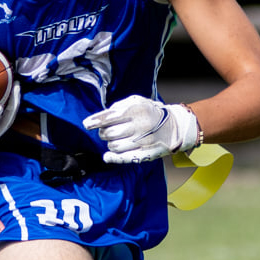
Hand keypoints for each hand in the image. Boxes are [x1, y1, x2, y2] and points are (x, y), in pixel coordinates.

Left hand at [83, 95, 198, 162]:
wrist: (173, 127)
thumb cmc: (149, 112)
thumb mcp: (136, 101)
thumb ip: (118, 107)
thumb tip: (100, 118)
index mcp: (136, 110)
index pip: (110, 117)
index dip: (95, 121)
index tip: (86, 124)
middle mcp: (140, 126)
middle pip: (109, 133)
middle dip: (103, 132)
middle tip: (107, 130)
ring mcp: (143, 141)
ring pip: (114, 146)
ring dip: (110, 142)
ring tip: (116, 138)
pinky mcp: (145, 154)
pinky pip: (123, 158)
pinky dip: (112, 157)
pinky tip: (107, 155)